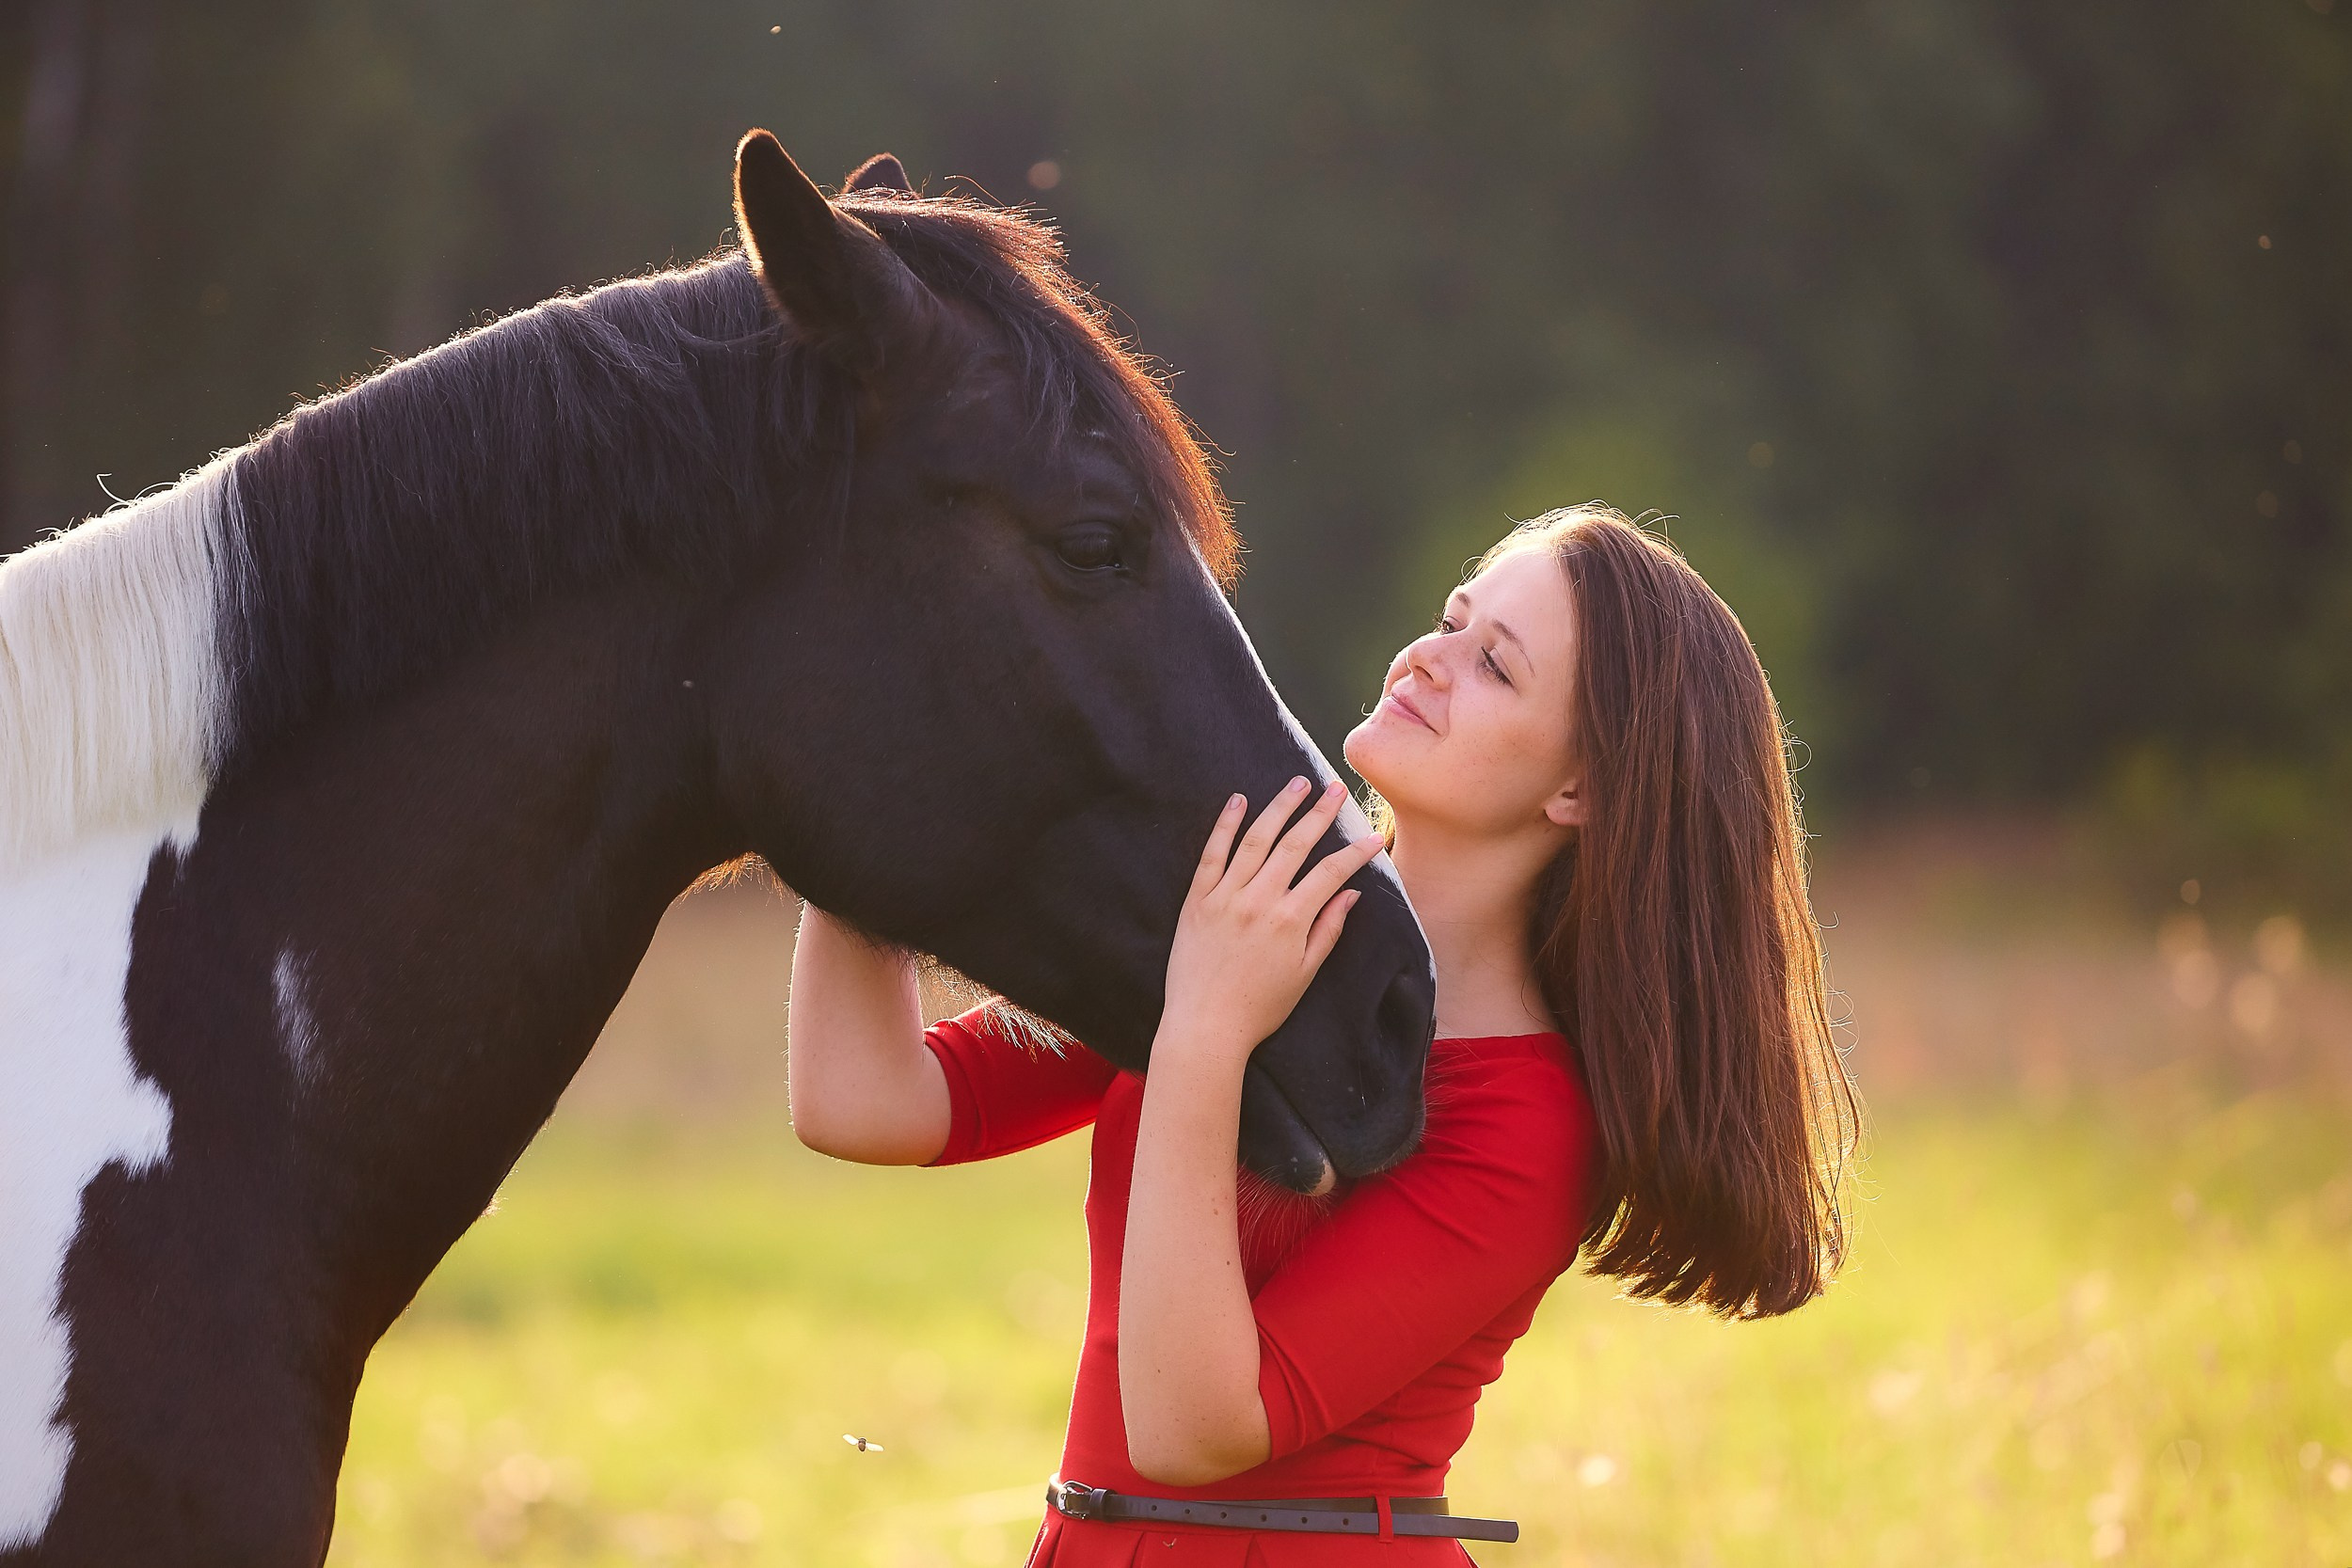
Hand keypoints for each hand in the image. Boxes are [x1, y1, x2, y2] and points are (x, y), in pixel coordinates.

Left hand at [1157, 778, 1387, 1068]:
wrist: (1205, 1027)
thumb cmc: (1259, 1008)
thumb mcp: (1304, 974)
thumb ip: (1328, 929)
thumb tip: (1351, 893)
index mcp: (1289, 921)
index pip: (1329, 873)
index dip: (1354, 853)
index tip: (1373, 837)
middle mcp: (1258, 901)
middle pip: (1294, 845)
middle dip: (1319, 813)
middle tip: (1336, 788)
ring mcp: (1224, 897)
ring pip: (1255, 840)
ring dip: (1278, 807)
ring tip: (1297, 783)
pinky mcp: (1196, 900)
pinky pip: (1212, 854)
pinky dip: (1225, 825)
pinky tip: (1238, 801)